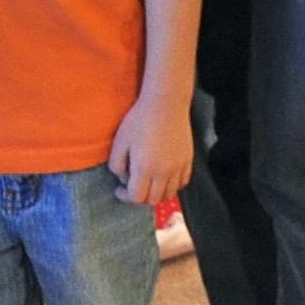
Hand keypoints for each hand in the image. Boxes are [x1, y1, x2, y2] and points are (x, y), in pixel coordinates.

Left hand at [109, 91, 193, 210]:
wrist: (166, 104)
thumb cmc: (139, 120)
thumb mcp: (119, 142)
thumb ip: (117, 165)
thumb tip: (124, 179)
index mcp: (145, 169)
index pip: (137, 197)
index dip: (125, 197)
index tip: (119, 189)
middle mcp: (164, 173)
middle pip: (153, 200)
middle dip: (140, 198)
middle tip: (132, 187)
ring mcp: (178, 168)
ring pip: (169, 194)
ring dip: (157, 194)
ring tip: (148, 183)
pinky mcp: (188, 161)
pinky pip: (182, 183)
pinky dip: (172, 186)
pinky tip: (164, 177)